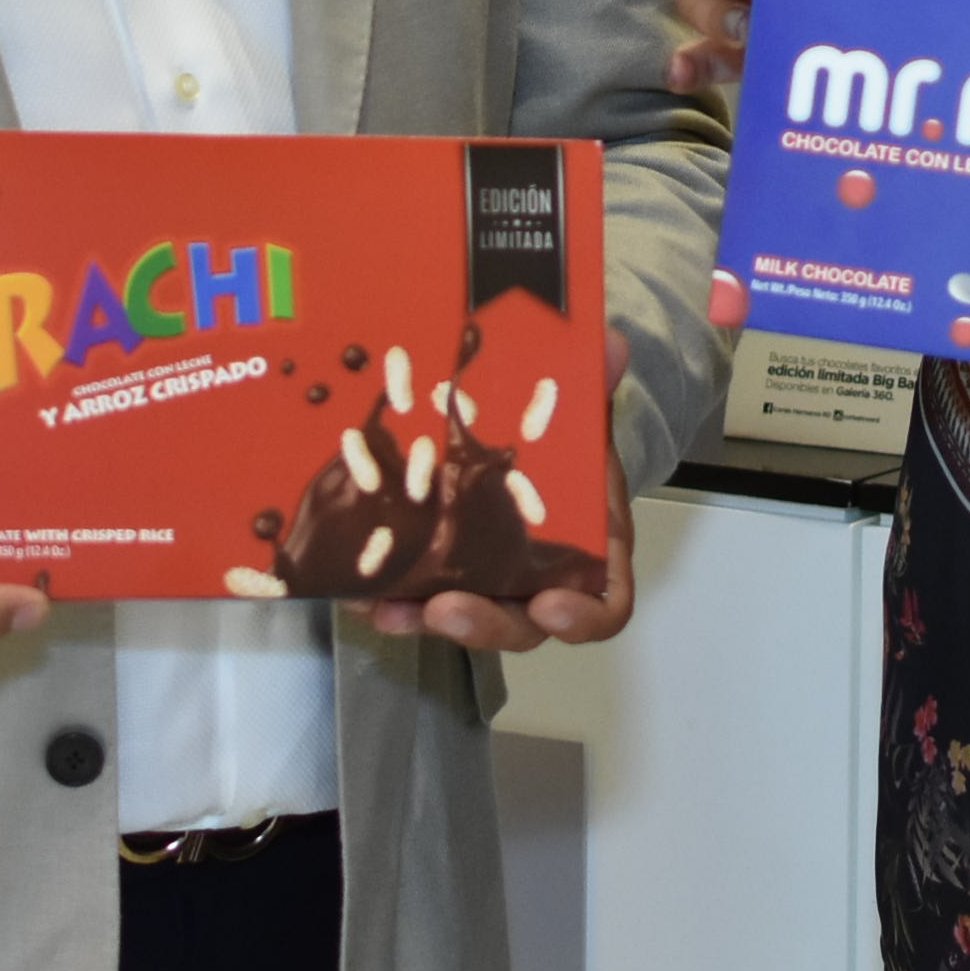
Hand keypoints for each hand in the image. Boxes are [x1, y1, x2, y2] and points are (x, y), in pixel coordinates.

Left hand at [373, 332, 639, 653]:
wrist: (525, 439)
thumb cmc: (561, 440)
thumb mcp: (578, 406)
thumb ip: (594, 379)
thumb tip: (611, 345)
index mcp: (588, 548)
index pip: (603, 603)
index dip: (581, 617)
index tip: (551, 607)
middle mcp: (539, 578)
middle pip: (522, 625)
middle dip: (484, 625)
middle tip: (447, 610)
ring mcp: (486, 582)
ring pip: (462, 619)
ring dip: (424, 619)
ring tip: (387, 608)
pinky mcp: (440, 573)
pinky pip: (416, 598)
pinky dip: (389, 597)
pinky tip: (357, 590)